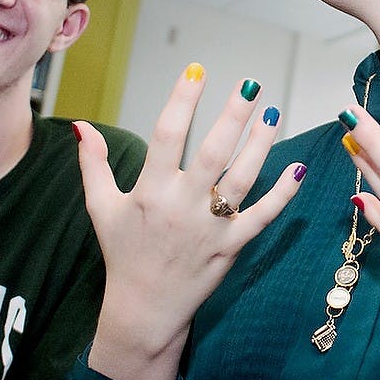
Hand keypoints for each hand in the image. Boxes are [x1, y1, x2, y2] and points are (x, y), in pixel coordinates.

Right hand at [74, 63, 304, 379]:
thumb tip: (81, 126)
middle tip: (250, 84)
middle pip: (212, 152)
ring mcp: (210, 227)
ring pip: (242, 179)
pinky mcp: (232, 246)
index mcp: (150, 191)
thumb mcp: (101, 208)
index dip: (182, 100)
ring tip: (273, 111)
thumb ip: (93, 164)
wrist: (144, 310)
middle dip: (233, 116)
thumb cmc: (123, 254)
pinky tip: (298, 167)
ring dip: (260, 144)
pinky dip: (283, 194)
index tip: (196, 69)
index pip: (166, 135)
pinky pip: (262, 217)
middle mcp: (182, 206)